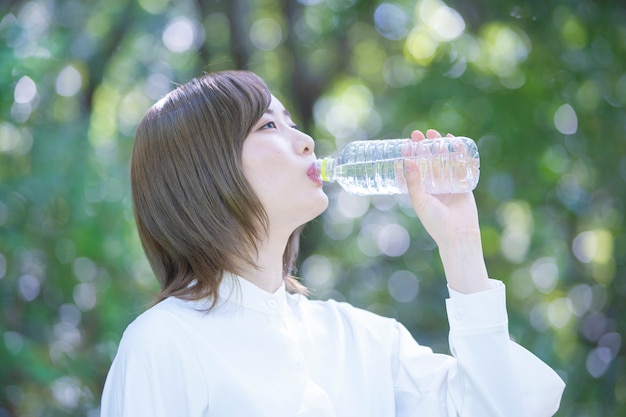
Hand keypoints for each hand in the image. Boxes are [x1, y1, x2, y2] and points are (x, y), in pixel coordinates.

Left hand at [405, 129, 491, 292]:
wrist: (458, 234)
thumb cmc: (435, 221)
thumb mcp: (420, 201)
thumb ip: (413, 182)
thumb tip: (406, 160)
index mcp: (420, 190)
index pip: (413, 167)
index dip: (410, 155)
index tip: (406, 143)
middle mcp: (433, 185)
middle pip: (428, 160)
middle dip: (424, 146)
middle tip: (418, 133)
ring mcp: (448, 183)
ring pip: (443, 160)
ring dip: (439, 146)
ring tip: (434, 132)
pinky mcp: (462, 183)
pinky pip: (460, 165)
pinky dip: (457, 152)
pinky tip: (454, 141)